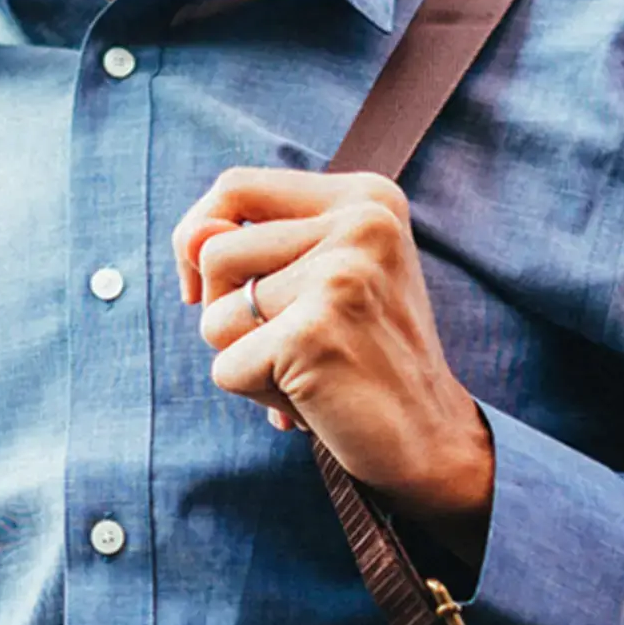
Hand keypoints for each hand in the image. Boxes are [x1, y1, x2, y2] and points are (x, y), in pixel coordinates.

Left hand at [172, 167, 493, 537]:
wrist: (431, 437)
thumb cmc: (366, 357)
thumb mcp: (316, 282)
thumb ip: (250, 245)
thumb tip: (192, 238)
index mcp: (367, 197)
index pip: (237, 187)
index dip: (201, 233)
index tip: (203, 285)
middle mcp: (362, 223)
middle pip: (215, 251)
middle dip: (225, 310)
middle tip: (289, 343)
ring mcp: (342, 276)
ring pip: (215, 314)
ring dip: (244, 356)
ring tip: (307, 369)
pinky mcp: (316, 333)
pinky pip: (227, 368)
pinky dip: (255, 394)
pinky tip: (310, 400)